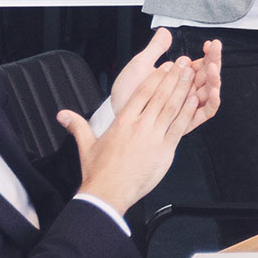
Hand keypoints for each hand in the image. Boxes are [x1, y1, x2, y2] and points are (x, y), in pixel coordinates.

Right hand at [65, 62, 202, 210]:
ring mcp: (153, 138)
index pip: (142, 92)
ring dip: (183, 89)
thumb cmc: (99, 173)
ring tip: (192, 75)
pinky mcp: (164, 151)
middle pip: (159, 95)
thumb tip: (62, 115)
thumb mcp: (86, 145)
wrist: (107, 194)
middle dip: (173, 77)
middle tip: (184, 63)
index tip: (164, 67)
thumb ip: (77, 126)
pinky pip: (178, 128)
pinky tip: (195, 101)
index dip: (155, 77)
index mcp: (123, 122)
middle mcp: (139, 126)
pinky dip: (187, 113)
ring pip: (171, 108)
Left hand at [113, 29, 223, 131]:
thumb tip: (165, 32)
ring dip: (214, 79)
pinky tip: (211, 91)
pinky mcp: (187, 121)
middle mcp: (187, 91)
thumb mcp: (140, 65)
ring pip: (210, 93)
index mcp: (179, 78)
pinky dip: (212, 102)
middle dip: (214, 61)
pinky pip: (206, 113)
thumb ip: (155, 49)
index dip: (209, 53)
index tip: (209, 43)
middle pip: (209, 76)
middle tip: (214, 50)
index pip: (201, 64)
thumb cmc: (127, 91)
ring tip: (211, 68)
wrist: (119, 111)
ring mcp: (188, 106)